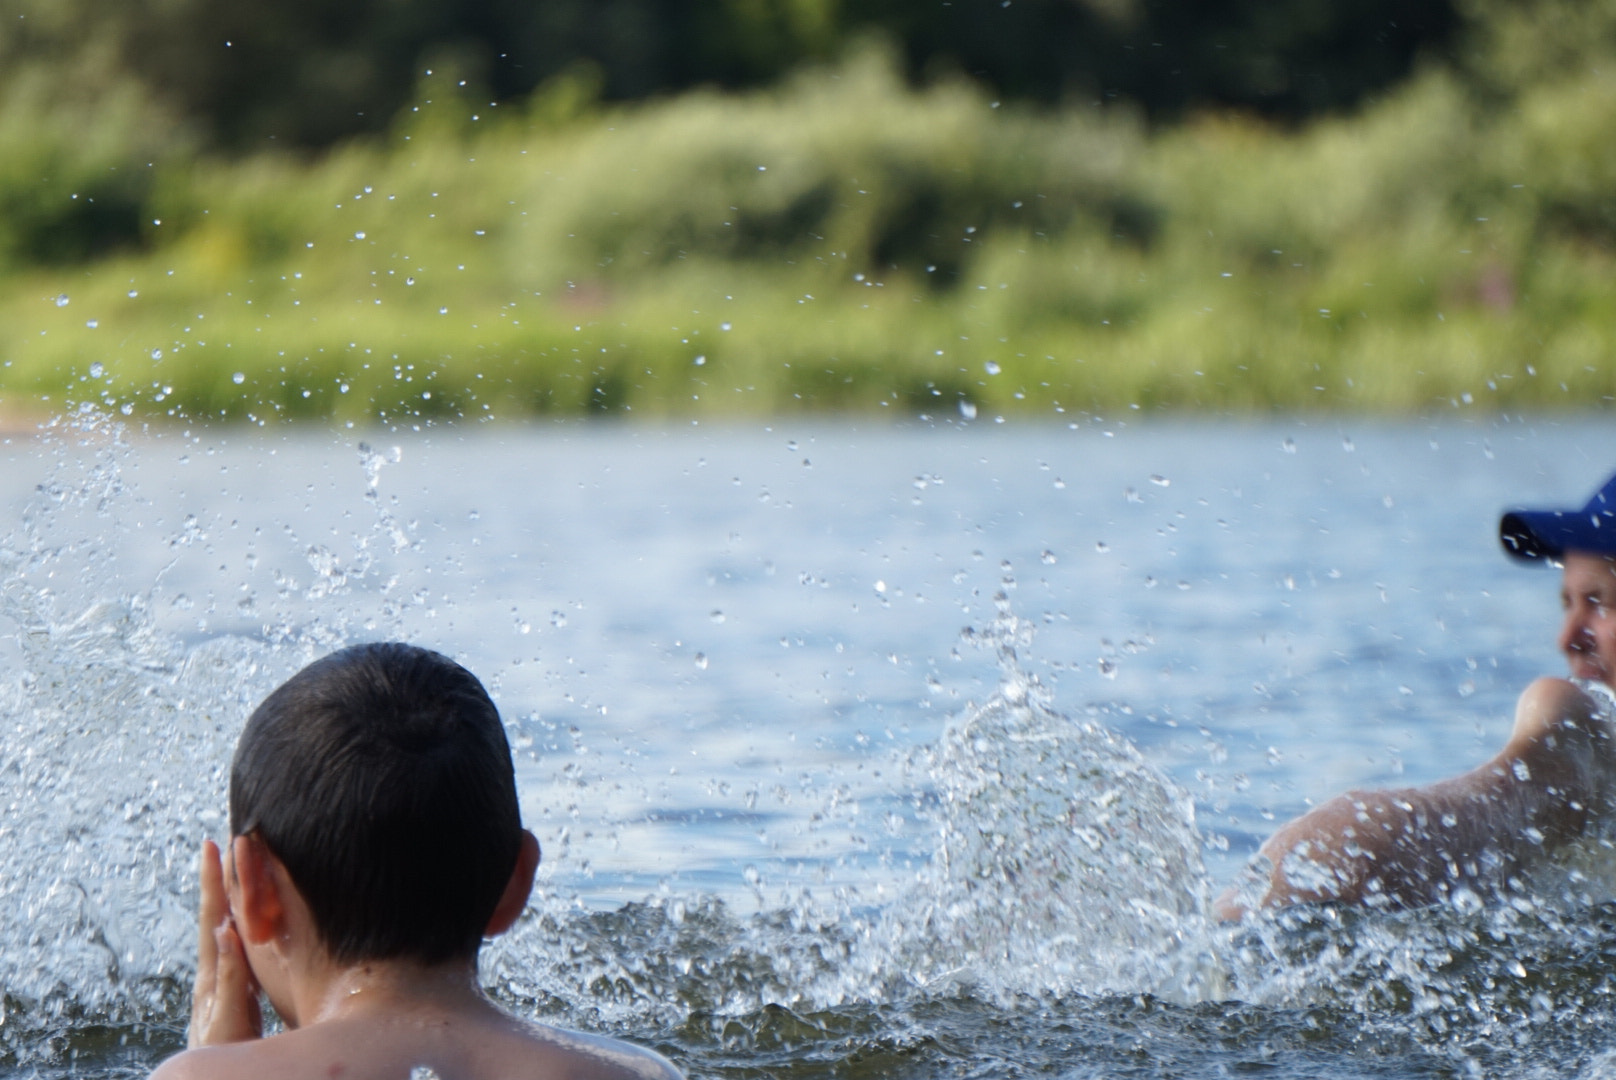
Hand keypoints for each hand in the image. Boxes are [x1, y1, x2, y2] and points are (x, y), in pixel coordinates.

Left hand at [188, 838, 262, 1047]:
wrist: (222, 1079)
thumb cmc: (225, 1059)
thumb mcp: (229, 1020)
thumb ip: (229, 977)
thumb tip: (225, 928)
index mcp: (211, 978)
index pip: (212, 919)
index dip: (212, 883)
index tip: (211, 847)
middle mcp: (213, 977)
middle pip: (215, 919)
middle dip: (216, 883)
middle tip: (219, 847)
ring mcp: (222, 988)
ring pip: (227, 933)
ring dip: (229, 903)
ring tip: (234, 876)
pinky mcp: (234, 998)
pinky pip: (240, 952)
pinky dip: (243, 929)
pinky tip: (250, 928)